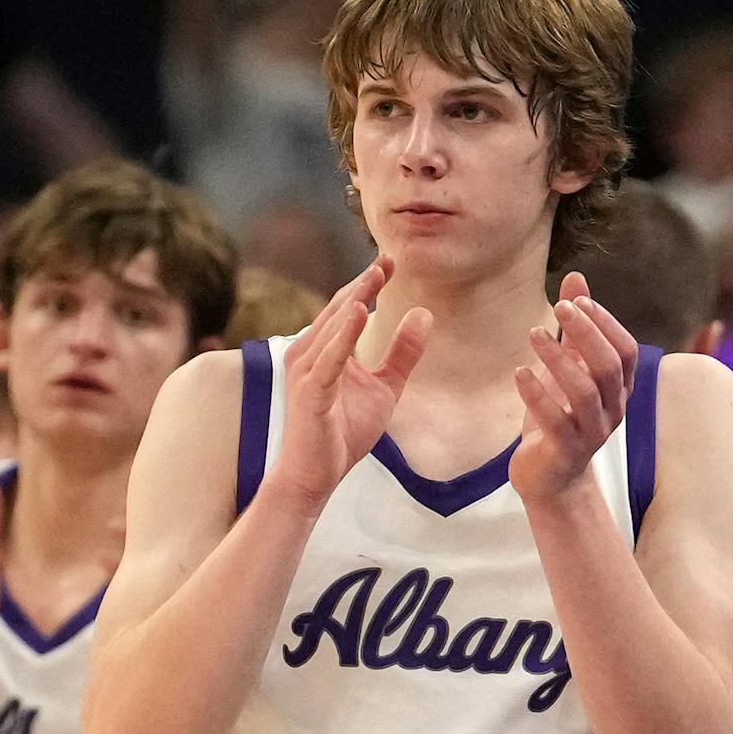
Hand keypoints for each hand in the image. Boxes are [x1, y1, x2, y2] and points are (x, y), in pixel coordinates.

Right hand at [268, 255, 431, 515]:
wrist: (315, 475)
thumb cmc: (342, 433)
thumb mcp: (385, 388)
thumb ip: (403, 353)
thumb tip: (424, 314)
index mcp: (325, 350)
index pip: (347, 308)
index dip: (369, 284)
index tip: (393, 261)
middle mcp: (309, 353)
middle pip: (338, 310)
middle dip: (363, 284)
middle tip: (388, 258)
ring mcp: (307, 371)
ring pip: (332, 328)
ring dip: (353, 299)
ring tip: (375, 275)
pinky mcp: (310, 392)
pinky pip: (329, 358)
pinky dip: (343, 334)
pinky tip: (358, 311)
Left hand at [509, 273, 637, 499]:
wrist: (549, 477)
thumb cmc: (559, 416)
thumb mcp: (567, 367)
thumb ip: (574, 328)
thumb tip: (576, 277)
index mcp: (617, 388)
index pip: (625, 350)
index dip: (605, 323)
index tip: (577, 300)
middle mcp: (612, 409)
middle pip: (610, 367)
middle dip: (587, 334)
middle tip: (559, 308)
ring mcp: (592, 433)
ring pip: (585, 393)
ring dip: (559, 359)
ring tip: (533, 334)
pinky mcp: (565, 451)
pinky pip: (556, 422)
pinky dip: (538, 395)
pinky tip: (519, 373)